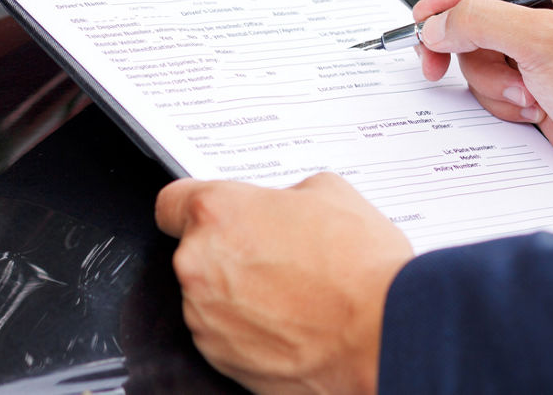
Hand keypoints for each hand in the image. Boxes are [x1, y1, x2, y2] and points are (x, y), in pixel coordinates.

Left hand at [154, 173, 412, 393]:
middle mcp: (198, 267)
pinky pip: (227, 334)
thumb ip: (286, 195)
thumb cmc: (360, 266)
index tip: (214, 214)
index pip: (172, 202)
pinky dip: (252, 328)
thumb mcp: (331, 192)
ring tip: (297, 290)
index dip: (195, 207)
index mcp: (217, 214)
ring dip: (242, 291)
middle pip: (198, 252)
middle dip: (234, 250)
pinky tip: (294, 320)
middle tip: (283, 252)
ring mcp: (206, 319)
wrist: (379, 335)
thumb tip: (281, 208)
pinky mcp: (221, 359)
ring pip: (212, 296)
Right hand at [413, 0, 552, 201]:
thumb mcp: (541, 42)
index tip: (432, 20)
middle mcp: (536, 0)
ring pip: (470, 49)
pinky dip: (500, 97)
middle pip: (465, 6)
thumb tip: (436, 25)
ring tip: (527, 92)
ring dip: (491, 79)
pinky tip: (533, 105)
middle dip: (466, 47)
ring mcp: (526, 39)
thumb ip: (480, 23)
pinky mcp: (521, 72)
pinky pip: (482, 78)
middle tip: (439, 65)